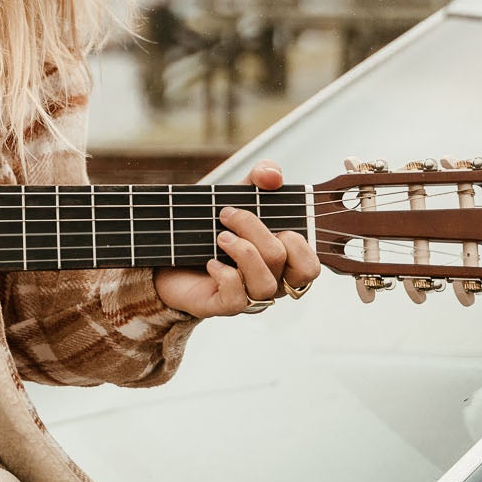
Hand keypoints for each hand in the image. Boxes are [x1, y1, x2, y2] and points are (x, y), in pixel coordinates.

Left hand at [152, 162, 319, 320]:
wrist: (172, 248)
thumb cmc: (215, 224)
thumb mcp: (241, 193)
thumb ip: (262, 176)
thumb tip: (272, 176)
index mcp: (283, 261)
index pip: (310, 266)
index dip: (296, 241)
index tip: (270, 218)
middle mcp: (271, 282)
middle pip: (284, 262)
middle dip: (255, 229)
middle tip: (226, 214)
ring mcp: (249, 297)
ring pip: (265, 284)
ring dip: (242, 252)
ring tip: (220, 237)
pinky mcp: (223, 306)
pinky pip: (237, 297)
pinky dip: (224, 274)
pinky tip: (210, 261)